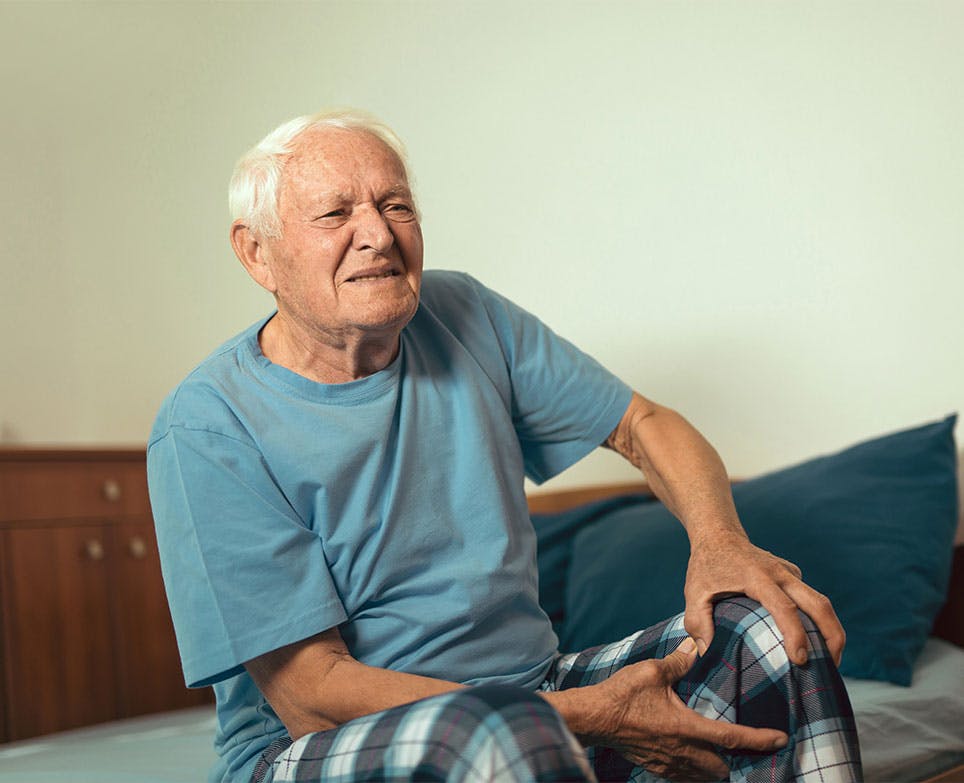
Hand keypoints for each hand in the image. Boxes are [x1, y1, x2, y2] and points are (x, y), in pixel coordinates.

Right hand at [588, 638, 787, 780]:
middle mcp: (682, 751)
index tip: (780, 739)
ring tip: (723, 753)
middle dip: (738, 761)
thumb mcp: (652, 671)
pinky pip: (684, 777)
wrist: (593, 718)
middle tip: (747, 747)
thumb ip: (678, 662)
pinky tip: (692, 756)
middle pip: (723, 768)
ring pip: (705, 776)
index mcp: (686, 727)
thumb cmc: (622, 694)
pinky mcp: (655, 767)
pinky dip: (695, 771)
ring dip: (717, 767)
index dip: (759, 740)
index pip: (731, 738)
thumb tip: (696, 647)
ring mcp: (668, 763)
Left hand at [684, 533, 844, 665]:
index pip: (785, 608)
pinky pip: (810, 598)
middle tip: (830, 668)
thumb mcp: (694, 592)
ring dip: (830, 631)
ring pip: (821, 602)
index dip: (795, 635)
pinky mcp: (792, 574)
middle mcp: (780, 573)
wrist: (718, 534)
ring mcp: (789, 572)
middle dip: (832, 637)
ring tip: (827, 661)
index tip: (800, 660)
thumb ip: (697, 622)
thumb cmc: (706, 565)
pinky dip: (817, 620)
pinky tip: (810, 641)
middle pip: (819, 604)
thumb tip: (707, 654)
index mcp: (758, 577)